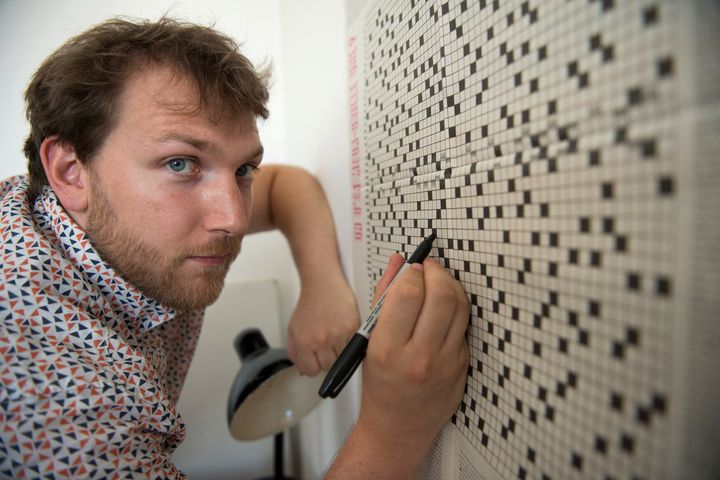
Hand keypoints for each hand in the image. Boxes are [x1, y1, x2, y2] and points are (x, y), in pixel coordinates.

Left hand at [287, 273, 359, 375]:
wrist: (323, 283)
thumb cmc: (309, 304)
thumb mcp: (293, 329)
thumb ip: (295, 352)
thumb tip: (303, 370)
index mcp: (305, 342)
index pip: (311, 371)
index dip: (313, 366)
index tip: (315, 360)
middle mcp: (322, 340)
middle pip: (328, 367)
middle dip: (326, 359)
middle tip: (324, 346)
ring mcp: (339, 335)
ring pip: (342, 358)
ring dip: (338, 351)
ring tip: (333, 336)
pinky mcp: (353, 328)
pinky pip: (352, 345)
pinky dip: (348, 341)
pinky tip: (341, 330)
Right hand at [359, 253, 469, 466]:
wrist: (398, 427)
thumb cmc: (380, 383)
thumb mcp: (370, 340)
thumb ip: (383, 296)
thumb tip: (398, 261)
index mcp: (388, 348)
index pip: (408, 294)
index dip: (413, 272)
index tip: (412, 269)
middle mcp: (419, 357)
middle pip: (441, 295)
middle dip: (437, 272)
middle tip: (429, 268)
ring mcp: (445, 363)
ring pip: (460, 307)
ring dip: (451, 285)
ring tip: (439, 282)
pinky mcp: (462, 367)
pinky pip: (464, 327)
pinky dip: (455, 310)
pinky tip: (443, 310)